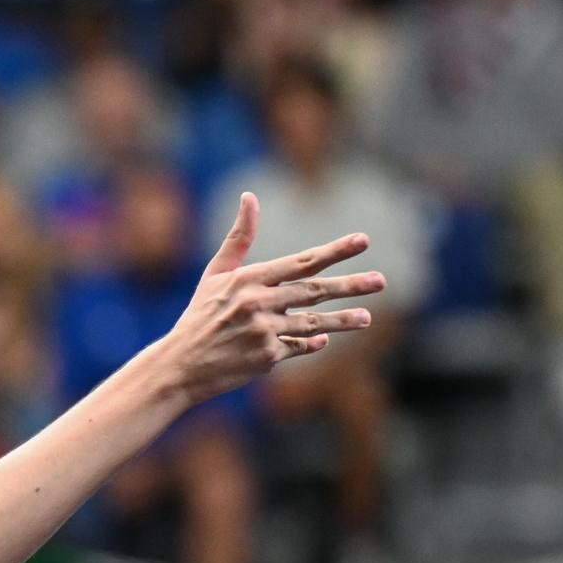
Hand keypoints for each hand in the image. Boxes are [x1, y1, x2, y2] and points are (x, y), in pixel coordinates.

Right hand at [157, 192, 384, 405]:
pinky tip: (325, 339)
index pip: (302, 262)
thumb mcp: (215, 273)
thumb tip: (250, 196)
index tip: (363, 241)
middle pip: (315, 292)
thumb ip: (239, 236)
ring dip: (343, 320)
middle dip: (351, 285)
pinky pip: (298, 347)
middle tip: (381, 281)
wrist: (180, 365)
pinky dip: (312, 343)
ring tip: (367, 317)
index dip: (335, 251)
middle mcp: (259, 304)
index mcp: (248, 279)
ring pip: (314, 323)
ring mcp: (264, 333)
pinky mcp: (267, 358)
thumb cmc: (200, 316)